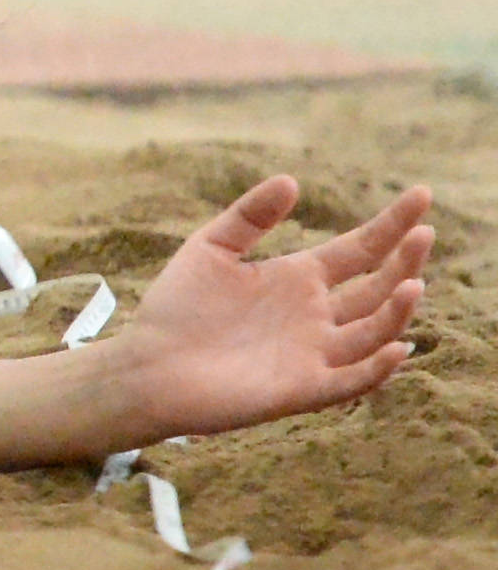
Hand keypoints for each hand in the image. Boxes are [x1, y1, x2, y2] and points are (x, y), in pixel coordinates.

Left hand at [106, 176, 434, 441]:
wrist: (146, 366)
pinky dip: (377, 367)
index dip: (392, 223)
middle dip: (404, 261)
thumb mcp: (209, 249)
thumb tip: (291, 180)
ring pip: (374, 332)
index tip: (422, 194)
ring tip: (411, 283)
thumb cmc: (175, 308)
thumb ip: (249, 216)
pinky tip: (394, 347)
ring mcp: (314, 353)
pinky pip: (353, 381)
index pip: (360, 248)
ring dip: (397, 311)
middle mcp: (316, 315)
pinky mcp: (303, 389)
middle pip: (377, 287)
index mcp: (299, 278)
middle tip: (424, 233)